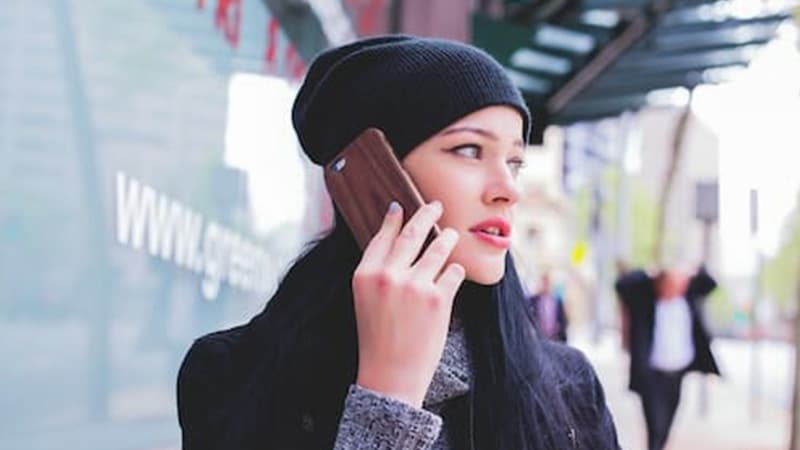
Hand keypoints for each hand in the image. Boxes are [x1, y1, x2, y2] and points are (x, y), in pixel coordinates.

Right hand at [352, 201, 464, 407]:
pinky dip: (454, 271)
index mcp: (365, 274)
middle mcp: (388, 275)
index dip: (394, 218)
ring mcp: (414, 286)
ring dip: (447, 238)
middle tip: (436, 205)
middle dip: (427, 214)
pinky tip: (452, 273)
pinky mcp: (438, 298)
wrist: (390, 374)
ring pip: (439, 248)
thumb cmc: (378, 337)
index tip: (401, 206)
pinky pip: (453, 272)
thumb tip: (396, 235)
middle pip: (413, 232)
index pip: (383, 236)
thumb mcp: (365, 299)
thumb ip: (378, 270)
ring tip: (451, 235)